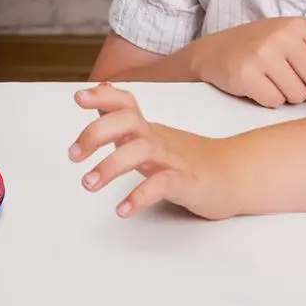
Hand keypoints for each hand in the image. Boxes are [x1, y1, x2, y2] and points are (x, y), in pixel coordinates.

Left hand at [68, 83, 238, 219]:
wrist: (232, 175)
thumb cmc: (184, 158)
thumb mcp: (149, 136)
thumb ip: (123, 122)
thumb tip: (98, 97)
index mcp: (146, 128)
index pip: (125, 102)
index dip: (102, 96)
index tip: (78, 97)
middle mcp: (156, 138)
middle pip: (126, 121)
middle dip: (95, 133)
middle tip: (73, 155)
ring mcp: (172, 159)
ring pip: (139, 152)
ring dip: (110, 166)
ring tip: (88, 183)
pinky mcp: (185, 183)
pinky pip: (161, 185)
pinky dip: (139, 196)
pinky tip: (122, 209)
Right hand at [189, 18, 305, 107]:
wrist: (211, 52)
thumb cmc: (256, 46)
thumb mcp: (293, 39)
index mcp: (298, 26)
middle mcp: (281, 36)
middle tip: (302, 89)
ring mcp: (262, 53)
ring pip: (297, 94)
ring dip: (289, 96)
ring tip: (272, 82)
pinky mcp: (245, 73)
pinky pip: (274, 101)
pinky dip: (268, 100)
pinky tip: (258, 87)